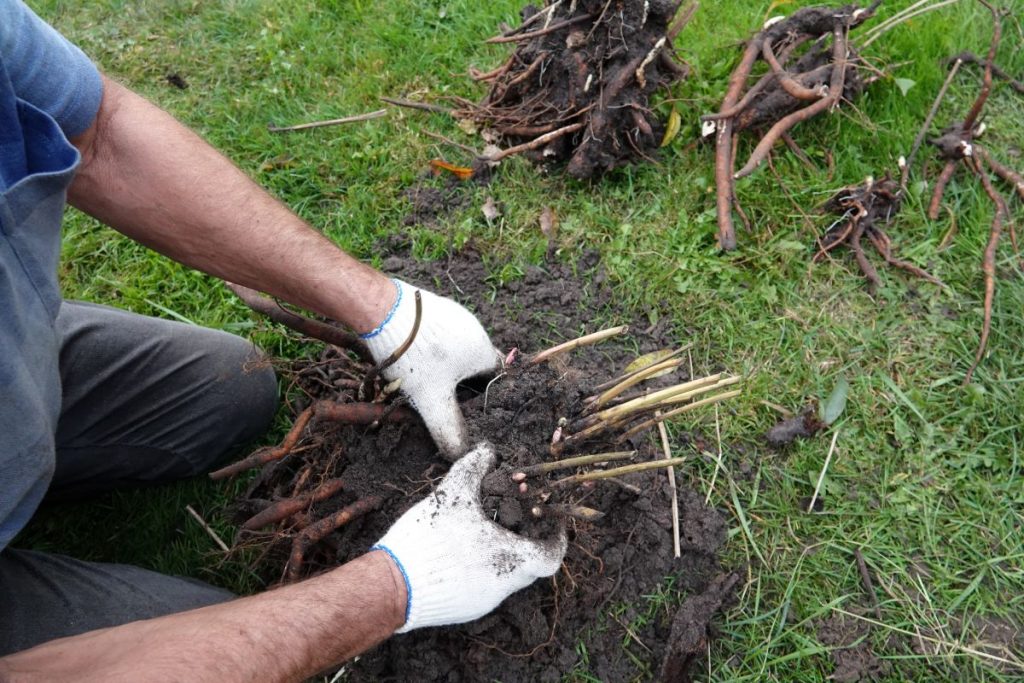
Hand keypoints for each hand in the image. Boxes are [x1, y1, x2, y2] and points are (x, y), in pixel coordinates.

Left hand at [361, 279, 501, 457]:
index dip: (482, 400)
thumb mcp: (431, 399)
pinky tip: (413, 358)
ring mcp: (455, 315)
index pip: (495, 381)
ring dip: (445, 368)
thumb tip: (461, 453)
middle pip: (475, 366)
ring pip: (457, 350)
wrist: (382, 310)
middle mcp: (476, 330)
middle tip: (441, 399)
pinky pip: (440, 335)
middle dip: (461, 385)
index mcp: (483, 351)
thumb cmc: (414, 356)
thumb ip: (448, 429)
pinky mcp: (434, 308)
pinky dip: (431, 350)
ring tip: (423, 380)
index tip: (463, 411)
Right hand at [372, 443, 566, 632]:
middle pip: (529, 565)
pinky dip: (483, 567)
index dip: (556, 538)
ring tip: (484, 529)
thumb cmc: (428, 539)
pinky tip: (462, 550)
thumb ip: (474, 466)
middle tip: (514, 516)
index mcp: (511, 560)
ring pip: (507, 576)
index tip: (552, 522)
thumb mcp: (453, 493)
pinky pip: (485, 586)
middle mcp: (504, 587)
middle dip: (525, 539)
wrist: (392, 586)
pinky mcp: (465, 609)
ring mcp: (484, 602)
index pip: (551, 556)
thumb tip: (488, 449)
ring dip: (502, 553)